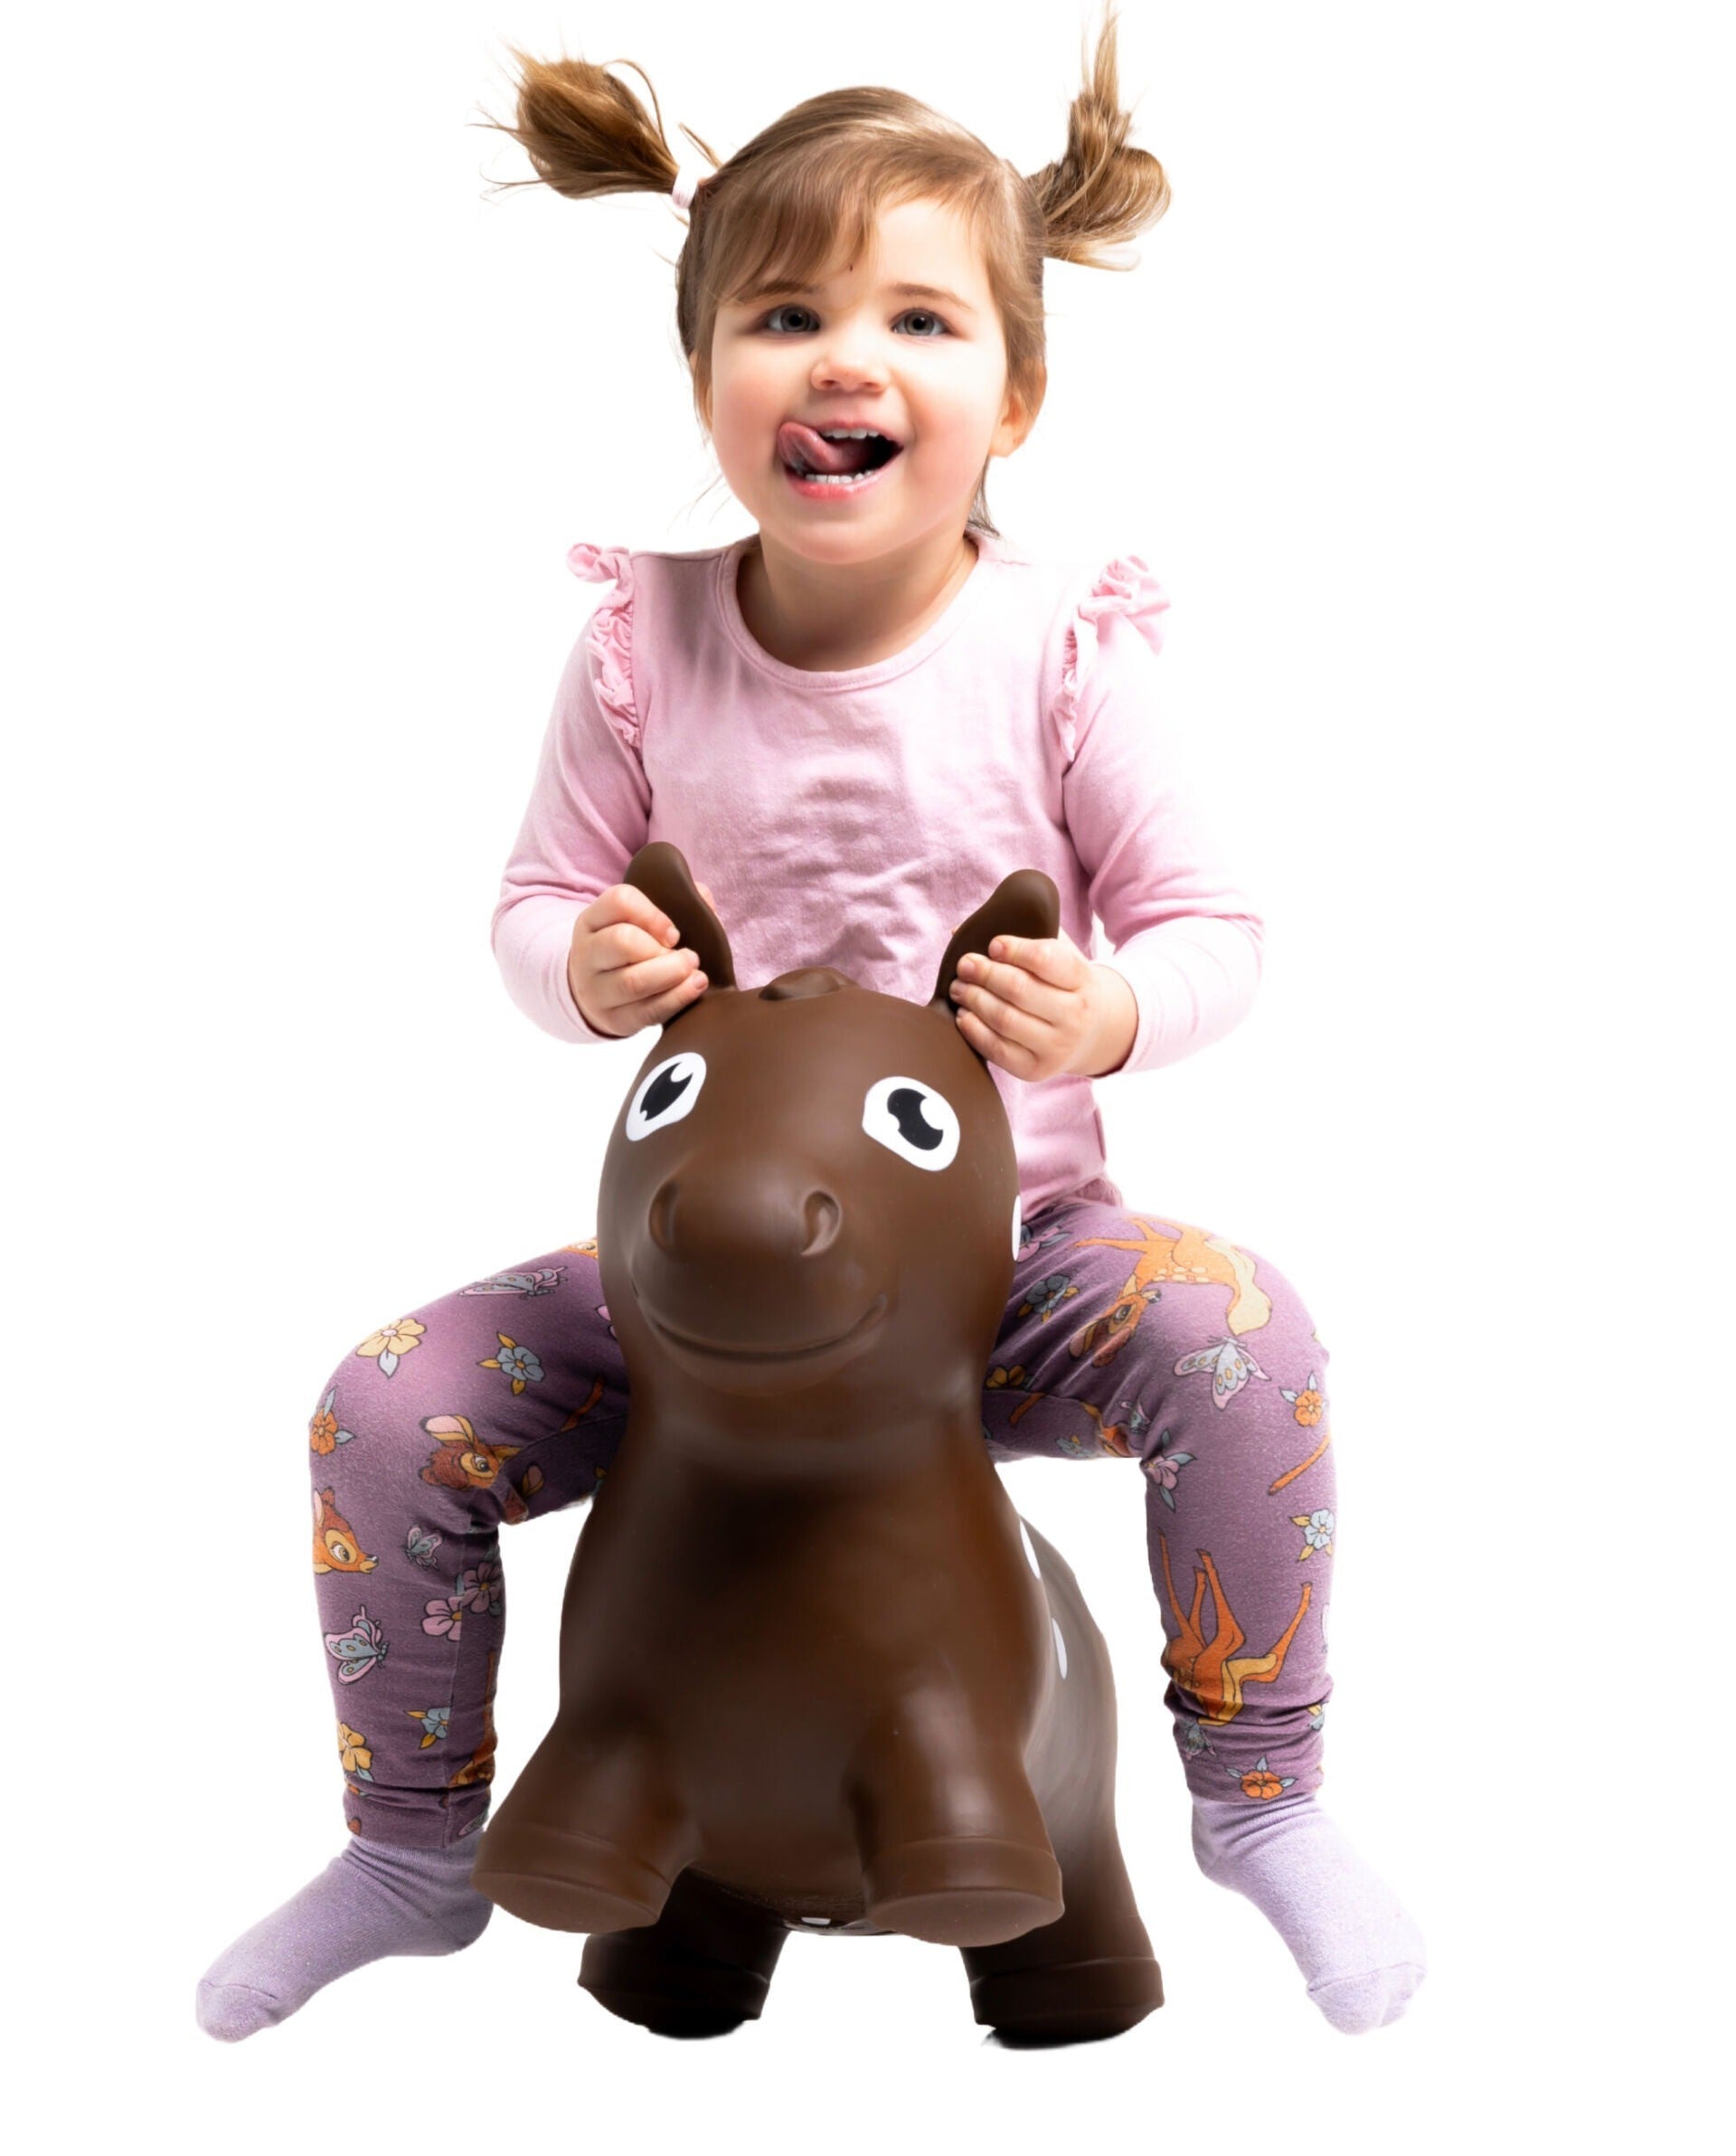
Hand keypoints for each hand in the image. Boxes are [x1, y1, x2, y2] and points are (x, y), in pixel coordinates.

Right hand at [568, 878, 718, 1037]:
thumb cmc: (632, 948)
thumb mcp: (639, 921)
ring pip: (633, 982)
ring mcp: (596, 989)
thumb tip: (701, 896)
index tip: (674, 932)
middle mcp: (587, 953)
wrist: (600, 994)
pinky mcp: (614, 1019)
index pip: (620, 901)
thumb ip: (673, 902)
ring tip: (695, 971)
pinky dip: (677, 999)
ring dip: (672, 975)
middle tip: (689, 956)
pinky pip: (646, 1012)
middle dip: (662, 949)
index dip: (653, 914)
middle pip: (622, 941)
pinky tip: (694, 987)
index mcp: (592, 920)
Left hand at [948, 928, 1137, 1081]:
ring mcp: (1057, 1046)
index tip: (993, 945)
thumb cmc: (1063, 985)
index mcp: (1082, 979)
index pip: (1044, 959)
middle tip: (965, 965)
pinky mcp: (1036, 1069)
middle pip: (1018, 989)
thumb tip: (959, 932)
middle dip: (984, 974)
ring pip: (1004, 1019)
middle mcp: (1075, 1015)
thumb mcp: (1058, 955)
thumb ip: (1023, 935)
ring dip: (974, 999)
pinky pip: (996, 1049)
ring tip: (960, 987)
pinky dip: (973, 1030)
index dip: (1013, 950)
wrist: (1090, 1033)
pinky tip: (964, 1015)